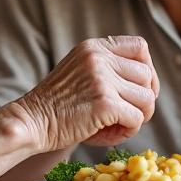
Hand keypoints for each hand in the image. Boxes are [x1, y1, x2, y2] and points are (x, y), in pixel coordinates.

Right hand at [13, 36, 158, 152]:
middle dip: (143, 100)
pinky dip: (129, 130)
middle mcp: (98, 57)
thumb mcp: (79, 72)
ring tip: (116, 126)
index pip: (140, 47)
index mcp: (93, 47)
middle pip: (147, 76)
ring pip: (146, 98)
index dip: (148, 71)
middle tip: (126, 116)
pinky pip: (137, 118)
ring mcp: (102, 79)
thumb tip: (150, 86)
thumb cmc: (56, 105)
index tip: (139, 90)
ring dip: (138, 117)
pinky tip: (109, 134)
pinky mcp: (105, 103)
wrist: (31, 122)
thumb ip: (107, 69)